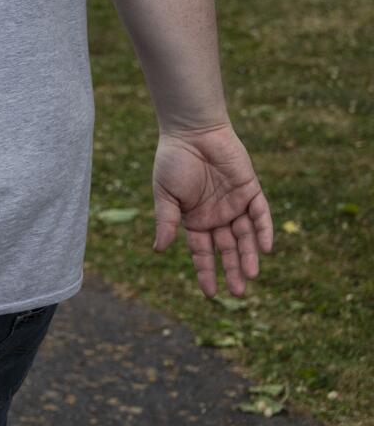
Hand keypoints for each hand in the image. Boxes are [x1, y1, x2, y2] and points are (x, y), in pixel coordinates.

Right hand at [151, 124, 272, 297]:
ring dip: (250, 256)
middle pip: (228, 249)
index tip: (210, 294)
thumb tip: (159, 250)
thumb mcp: (165, 194)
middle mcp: (217, 216)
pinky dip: (265, 230)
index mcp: (195, 219)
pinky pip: (261, 214)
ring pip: (246, 236)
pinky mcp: (251, 190)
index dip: (206, 272)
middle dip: (233, 270)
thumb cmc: (172, 160)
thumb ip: (167, 221)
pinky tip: (266, 248)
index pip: (202, 252)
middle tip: (239, 293)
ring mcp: (235, 204)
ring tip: (252, 276)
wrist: (192, 131)